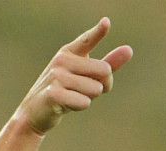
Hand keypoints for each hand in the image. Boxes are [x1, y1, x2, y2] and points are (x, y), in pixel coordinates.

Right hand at [15, 18, 132, 134]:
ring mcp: (56, 76)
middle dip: (102, 86)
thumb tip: (129, 49)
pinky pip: (84, 102)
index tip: (106, 23)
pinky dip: (80, 106)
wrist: (36, 112)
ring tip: (73, 97)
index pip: (87, 40)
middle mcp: (62, 60)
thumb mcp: (87, 77)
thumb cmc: (66, 91)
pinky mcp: (53, 94)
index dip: (98, 32)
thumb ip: (108, 64)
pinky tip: (66, 106)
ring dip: (89, 98)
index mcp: (70, 52)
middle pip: (104, 71)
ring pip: (95, 88)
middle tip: (83, 91)